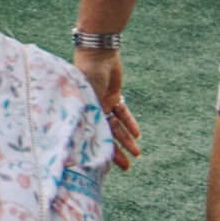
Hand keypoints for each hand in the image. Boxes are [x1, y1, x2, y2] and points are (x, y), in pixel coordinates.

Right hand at [70, 35, 138, 168]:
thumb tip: (93, 138)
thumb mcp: (88, 96)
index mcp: (82, 112)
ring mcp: (103, 104)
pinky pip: (123, 113)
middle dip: (117, 151)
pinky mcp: (114, 96)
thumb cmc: (88, 73)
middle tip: (128, 167)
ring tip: (137, 153)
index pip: (91, 137)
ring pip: (116, 127)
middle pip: (105, 135)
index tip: (107, 167)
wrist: (99, 53)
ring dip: (127, 140)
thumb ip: (91, 114)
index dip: (100, 151)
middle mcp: (91, 110)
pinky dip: (130, 123)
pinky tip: (137, 134)